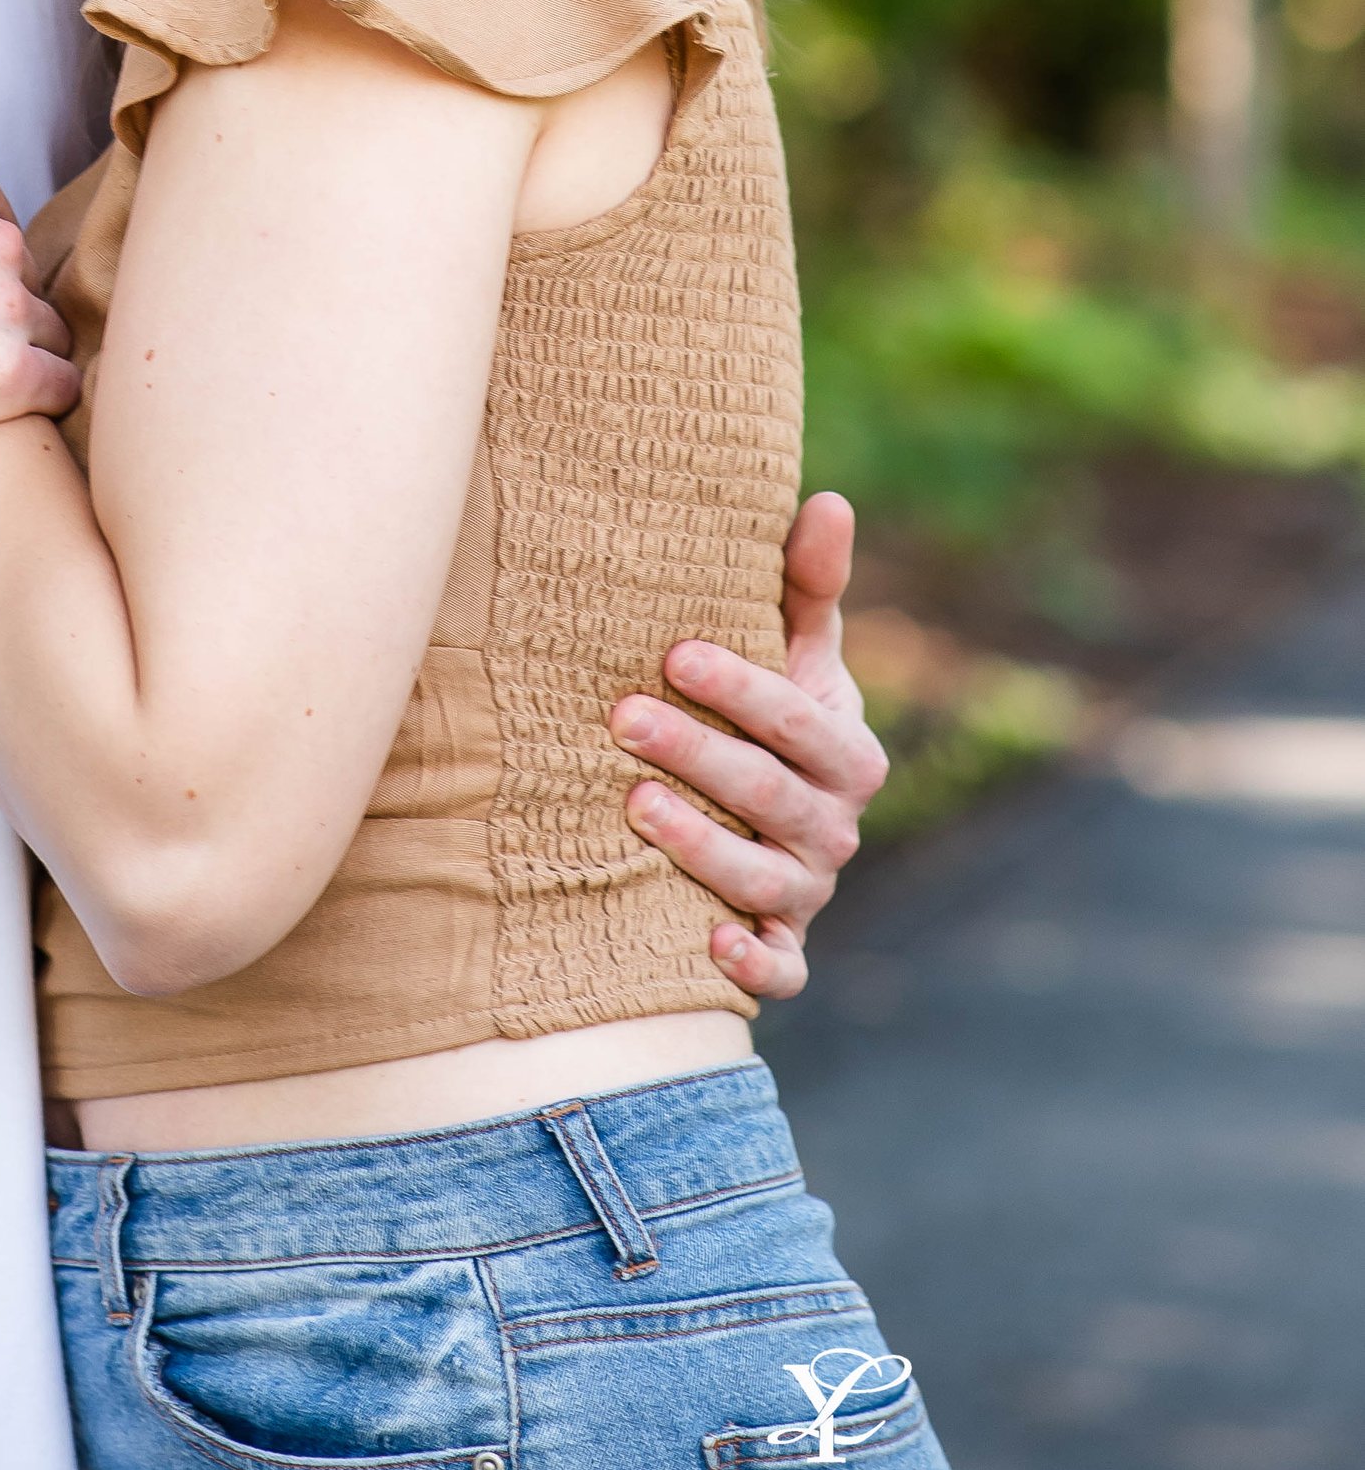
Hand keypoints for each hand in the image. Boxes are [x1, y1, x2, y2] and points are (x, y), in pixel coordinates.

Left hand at [610, 491, 886, 1003]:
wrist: (760, 821)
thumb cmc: (767, 712)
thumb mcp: (793, 650)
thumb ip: (805, 582)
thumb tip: (825, 498)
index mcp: (847, 750)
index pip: (798, 718)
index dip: (741, 688)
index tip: (675, 654)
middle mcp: (836, 826)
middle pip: (770, 795)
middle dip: (699, 756)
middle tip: (622, 719)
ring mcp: (810, 893)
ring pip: (763, 879)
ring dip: (700, 847)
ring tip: (632, 807)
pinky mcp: (782, 949)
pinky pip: (780, 971)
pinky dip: (752, 962)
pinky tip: (706, 943)